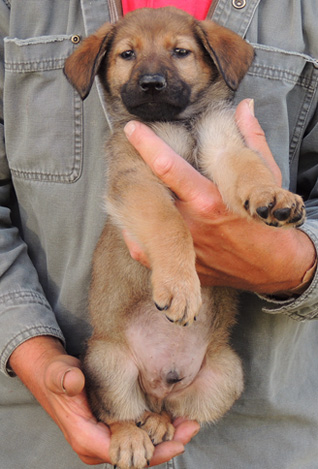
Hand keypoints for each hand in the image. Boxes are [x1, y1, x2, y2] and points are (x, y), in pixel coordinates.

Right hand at [9, 336, 198, 465]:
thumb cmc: (57, 377)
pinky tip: (173, 418)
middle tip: (191, 429)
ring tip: (189, 423)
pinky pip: (138, 435)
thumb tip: (74, 382)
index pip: (125, 455)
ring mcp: (106, 438)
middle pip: (138, 454)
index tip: (177, 444)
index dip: (153, 453)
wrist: (53, 376)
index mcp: (87, 438)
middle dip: (166, 445)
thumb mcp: (59, 375)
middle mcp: (98, 444)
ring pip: (141, 446)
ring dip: (165, 437)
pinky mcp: (112, 429)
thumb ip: (66, 379)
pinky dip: (156, 429)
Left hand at [124, 99, 315, 293]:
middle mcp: (191, 225)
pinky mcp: (181, 265)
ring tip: (131, 188)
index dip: (146, 144)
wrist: (275, 267)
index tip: (132, 129)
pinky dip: (140, 233)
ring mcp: (183, 248)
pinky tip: (141, 220)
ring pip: (143, 222)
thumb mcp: (267, 178)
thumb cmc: (269, 222)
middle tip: (122, 158)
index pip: (168, 167)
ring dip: (135, 202)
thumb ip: (251, 140)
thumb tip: (244, 107)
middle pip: (148, 194)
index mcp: (209, 200)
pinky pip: (147, 249)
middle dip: (133, 174)